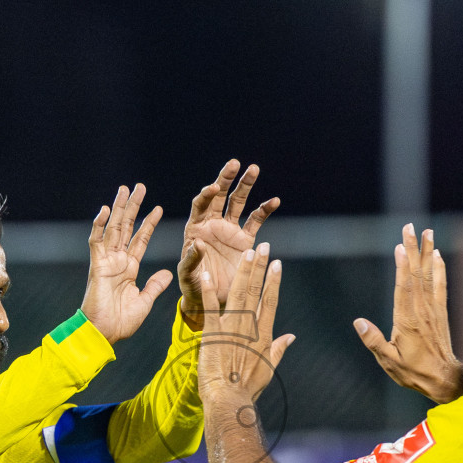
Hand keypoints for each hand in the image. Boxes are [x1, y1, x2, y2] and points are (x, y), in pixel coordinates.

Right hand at [81, 183, 173, 344]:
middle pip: (126, 228)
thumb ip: (154, 286)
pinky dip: (99, 226)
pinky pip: (96, 242)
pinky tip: (105, 210)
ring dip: (119, 209)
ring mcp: (107, 262)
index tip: (158, 208)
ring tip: (124, 189)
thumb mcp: (145, 301)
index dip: (149, 223)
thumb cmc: (121, 322)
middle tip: (139, 187)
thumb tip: (166, 272)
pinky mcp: (97, 266)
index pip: (141, 239)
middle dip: (133, 207)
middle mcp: (118, 261)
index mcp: (129, 268)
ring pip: (113, 229)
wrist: (104, 334)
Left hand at [178, 161, 279, 329]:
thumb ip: (191, 259)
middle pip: (219, 196)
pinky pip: (256, 220)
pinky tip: (274, 200)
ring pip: (238, 202)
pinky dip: (264, 209)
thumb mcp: (188, 275)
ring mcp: (229, 230)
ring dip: (245, 185)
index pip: (200, 205)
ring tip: (254, 169)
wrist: (213, 298)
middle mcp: (212, 224)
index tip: (214, 188)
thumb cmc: (194, 286)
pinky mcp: (245, 239)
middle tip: (235, 163)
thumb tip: (198, 244)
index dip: (206, 195)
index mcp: (195, 228)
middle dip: (226, 179)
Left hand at [196, 242, 294, 405]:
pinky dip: (209, 291)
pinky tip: (208, 275)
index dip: (273, 281)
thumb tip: (291, 336)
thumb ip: (279, 350)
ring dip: (243, 272)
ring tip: (247, 253)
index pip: (270, 301)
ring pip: (238, 294)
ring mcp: (231, 328)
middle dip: (260, 267)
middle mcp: (249, 327)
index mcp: (263, 335)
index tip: (277, 264)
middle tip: (263, 247)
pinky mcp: (212, 333)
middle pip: (256, 291)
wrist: (229, 399)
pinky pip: (210, 308)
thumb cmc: (248, 389)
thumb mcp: (268, 370)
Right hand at [354, 224, 462, 403]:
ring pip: (429, 275)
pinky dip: (439, 269)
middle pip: (416, 274)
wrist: (443, 378)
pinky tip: (438, 256)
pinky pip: (440, 285)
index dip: (402, 265)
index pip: (404, 287)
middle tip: (410, 227)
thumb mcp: (388, 361)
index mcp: (407, 320)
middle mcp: (421, 310)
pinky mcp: (440, 312)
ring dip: (428, 252)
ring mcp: (433, 310)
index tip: (400, 245)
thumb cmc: (413, 372)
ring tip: (428, 232)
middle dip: (413, 249)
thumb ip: (374, 341)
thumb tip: (358, 322)